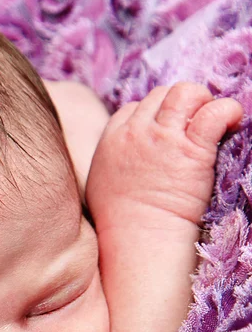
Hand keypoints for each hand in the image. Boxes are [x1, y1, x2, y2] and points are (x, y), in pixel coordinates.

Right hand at [86, 83, 242, 232]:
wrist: (137, 239)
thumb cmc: (120, 223)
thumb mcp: (100, 184)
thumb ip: (112, 161)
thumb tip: (125, 157)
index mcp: (110, 141)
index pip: (134, 108)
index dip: (153, 116)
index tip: (165, 133)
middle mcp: (134, 133)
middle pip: (160, 95)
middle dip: (178, 106)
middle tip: (192, 128)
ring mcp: (163, 139)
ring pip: (185, 92)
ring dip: (201, 102)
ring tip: (211, 124)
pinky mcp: (191, 149)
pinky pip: (213, 113)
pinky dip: (227, 112)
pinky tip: (231, 123)